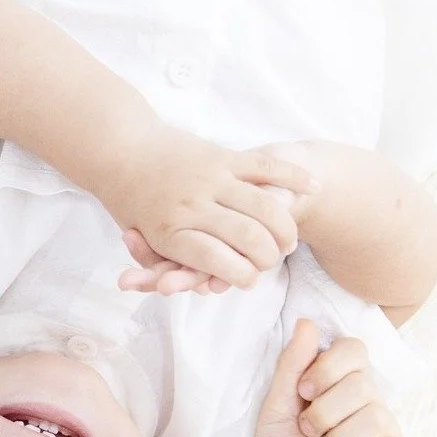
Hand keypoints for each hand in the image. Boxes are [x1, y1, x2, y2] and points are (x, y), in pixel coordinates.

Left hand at [100, 125, 318, 290]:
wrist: (125, 149)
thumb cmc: (133, 205)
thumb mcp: (143, 241)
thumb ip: (172, 265)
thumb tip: (209, 287)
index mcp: (168, 231)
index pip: (214, 261)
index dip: (238, 275)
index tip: (250, 282)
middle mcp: (191, 204)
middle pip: (245, 236)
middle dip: (266, 256)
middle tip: (273, 262)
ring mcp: (210, 177)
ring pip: (262, 205)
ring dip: (283, 226)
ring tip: (289, 239)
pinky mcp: (223, 155)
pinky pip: (265, 166)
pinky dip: (292, 177)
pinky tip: (311, 188)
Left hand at [250, 320, 408, 436]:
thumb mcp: (276, 407)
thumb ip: (292, 366)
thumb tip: (306, 322)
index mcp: (340, 383)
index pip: (353, 349)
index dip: (327, 368)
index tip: (302, 393)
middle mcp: (367, 402)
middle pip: (361, 384)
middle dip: (323, 412)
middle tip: (307, 432)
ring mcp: (385, 431)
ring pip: (373, 416)